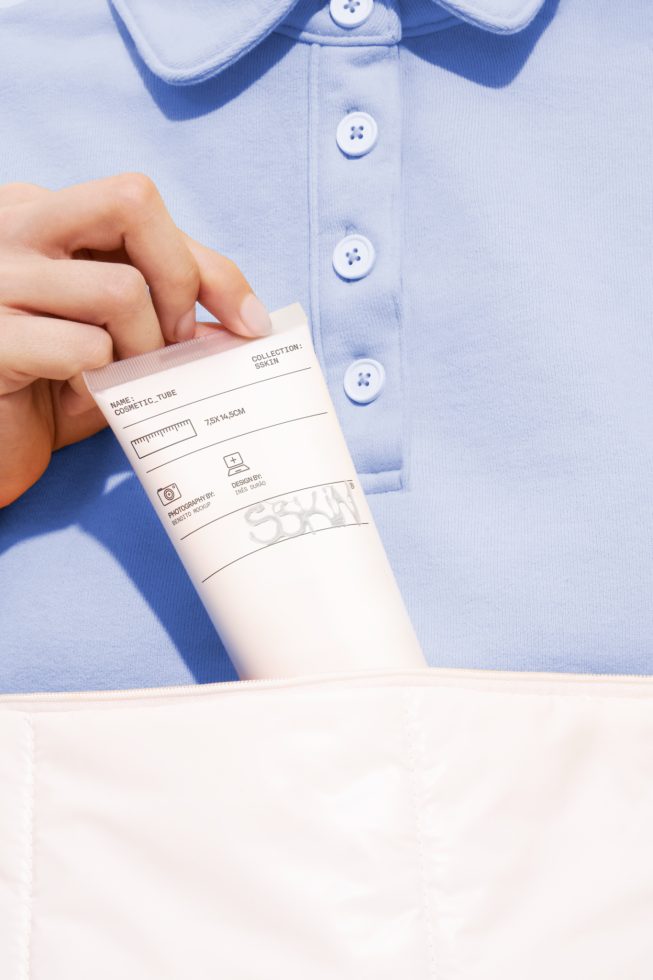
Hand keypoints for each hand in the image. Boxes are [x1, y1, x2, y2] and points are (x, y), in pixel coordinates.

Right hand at [0, 173, 272, 506]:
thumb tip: (245, 317)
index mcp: (41, 212)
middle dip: (181, 277)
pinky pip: (86, 348)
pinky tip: (76, 395)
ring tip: (123, 378)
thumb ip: (167, 311)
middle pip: (132, 202)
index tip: (249, 323)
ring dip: (144, 348)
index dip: (210, 266)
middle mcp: (12, 226)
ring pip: (121, 288)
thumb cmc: (53, 388)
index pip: (142, 204)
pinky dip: (102, 382)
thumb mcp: (118, 338)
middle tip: (178, 340)